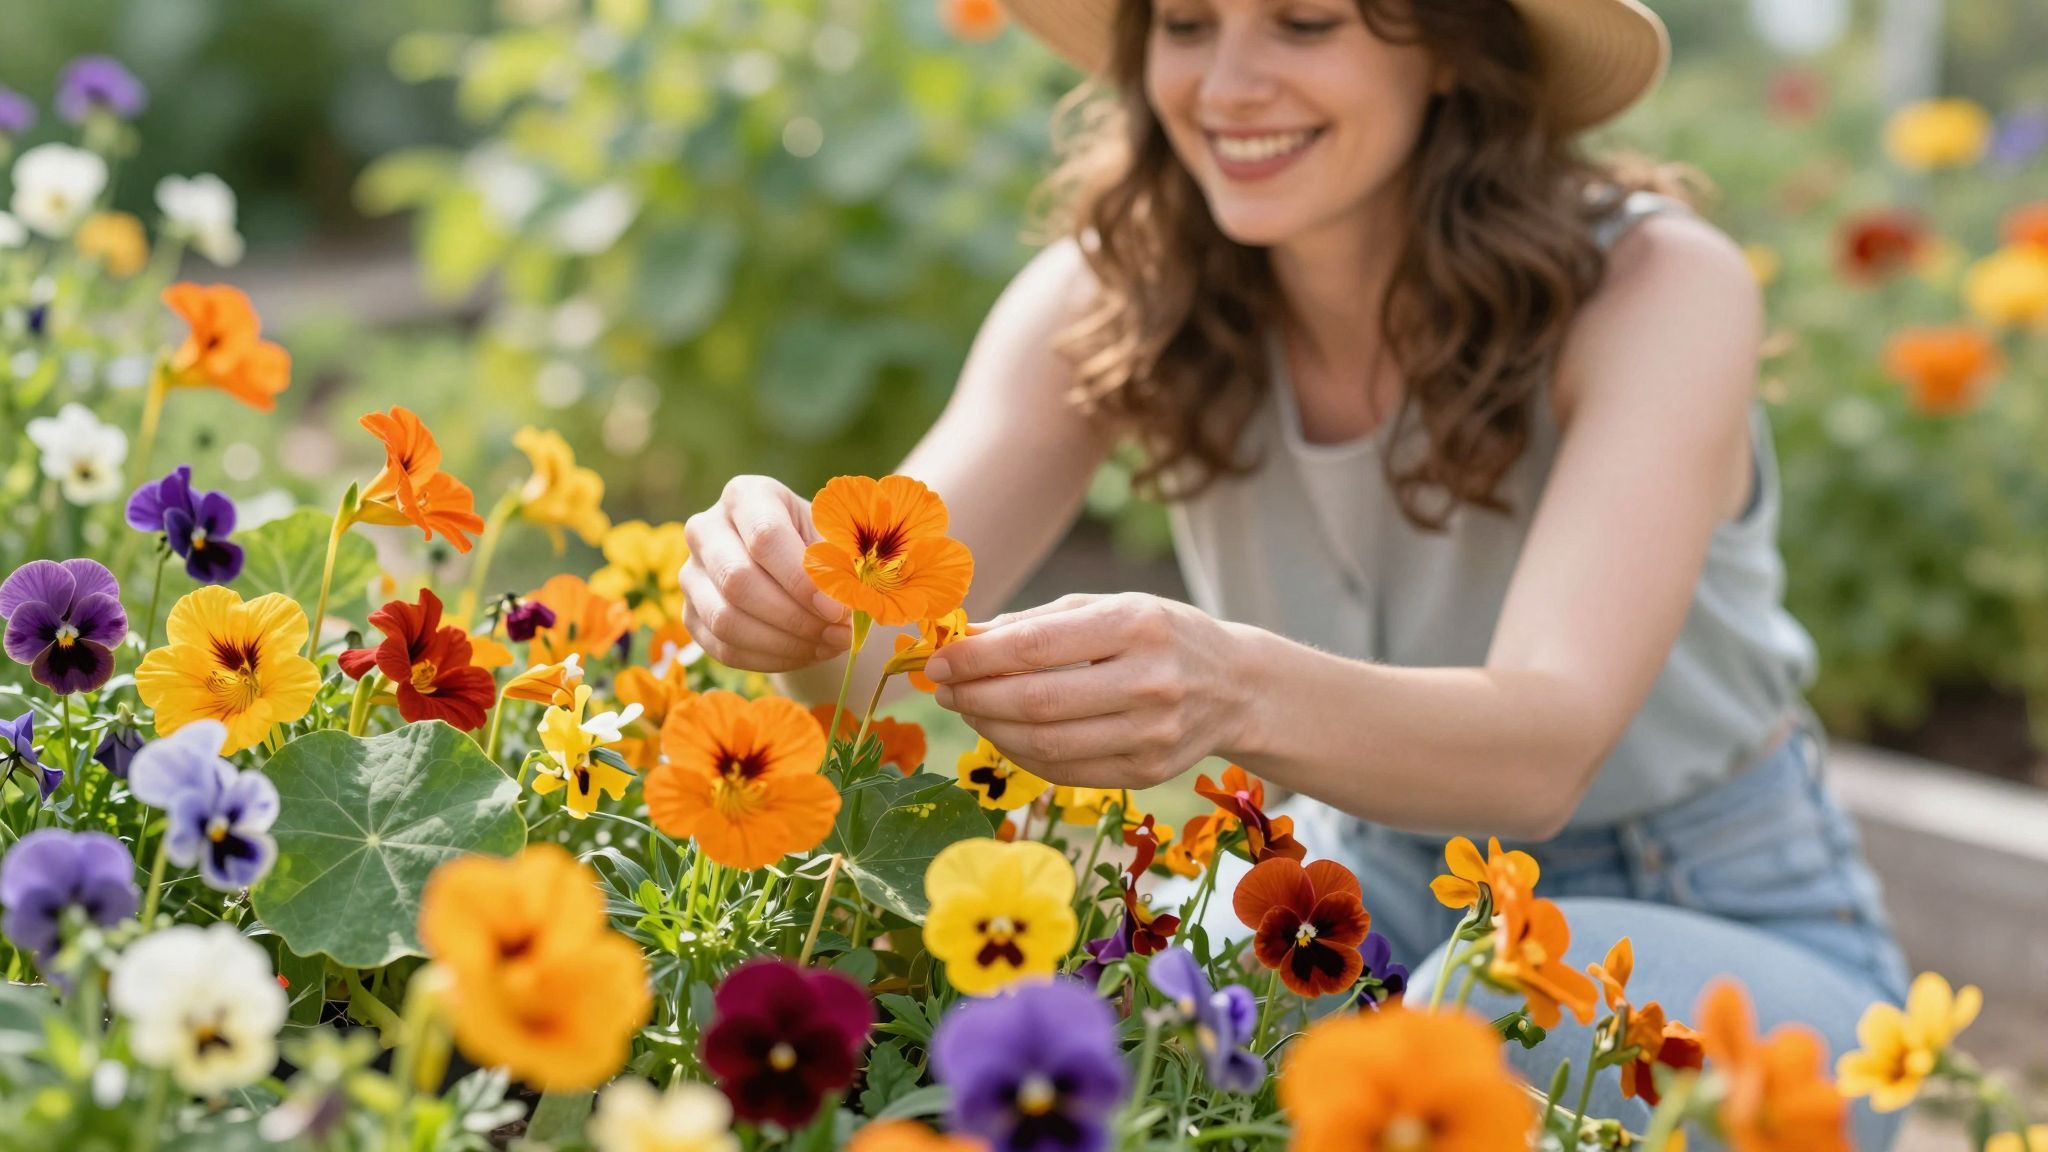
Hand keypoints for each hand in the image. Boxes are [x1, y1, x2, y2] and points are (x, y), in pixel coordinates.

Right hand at [679, 476, 853, 671]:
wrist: (790, 565)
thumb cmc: (816, 543)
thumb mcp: (834, 539)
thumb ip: (840, 564)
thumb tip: (847, 601)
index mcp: (745, 496)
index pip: (765, 537)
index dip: (802, 580)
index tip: (838, 610)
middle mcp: (706, 529)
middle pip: (738, 580)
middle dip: (794, 617)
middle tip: (838, 634)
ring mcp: (691, 574)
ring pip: (725, 620)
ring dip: (784, 643)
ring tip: (827, 645)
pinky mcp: (691, 614)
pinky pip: (724, 648)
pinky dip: (770, 659)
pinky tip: (806, 653)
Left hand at [925, 592, 1248, 788]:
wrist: (1237, 686)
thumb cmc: (1159, 635)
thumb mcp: (1109, 608)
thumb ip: (1037, 622)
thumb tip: (962, 638)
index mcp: (1137, 626)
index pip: (1035, 646)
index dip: (976, 658)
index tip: (938, 661)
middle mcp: (1151, 682)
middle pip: (1036, 701)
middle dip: (975, 697)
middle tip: (944, 691)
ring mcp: (1152, 734)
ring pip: (1045, 744)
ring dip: (991, 730)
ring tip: (970, 710)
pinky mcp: (1148, 773)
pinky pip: (1064, 771)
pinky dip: (1022, 755)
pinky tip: (1004, 734)